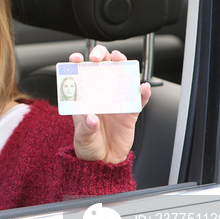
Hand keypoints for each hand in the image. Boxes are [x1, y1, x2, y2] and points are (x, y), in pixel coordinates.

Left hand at [68, 45, 150, 163]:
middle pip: (102, 68)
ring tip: (120, 60)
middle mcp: (100, 96)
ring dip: (122, 65)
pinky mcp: (129, 113)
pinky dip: (142, 93)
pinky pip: (138, 100)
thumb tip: (91, 118)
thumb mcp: (82, 139)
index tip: (76, 58)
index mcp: (84, 99)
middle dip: (101, 57)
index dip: (78, 63)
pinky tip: (143, 88)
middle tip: (98, 58)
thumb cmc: (89, 147)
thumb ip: (85, 128)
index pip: (79, 75)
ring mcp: (116, 102)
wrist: (104, 161)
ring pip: (121, 77)